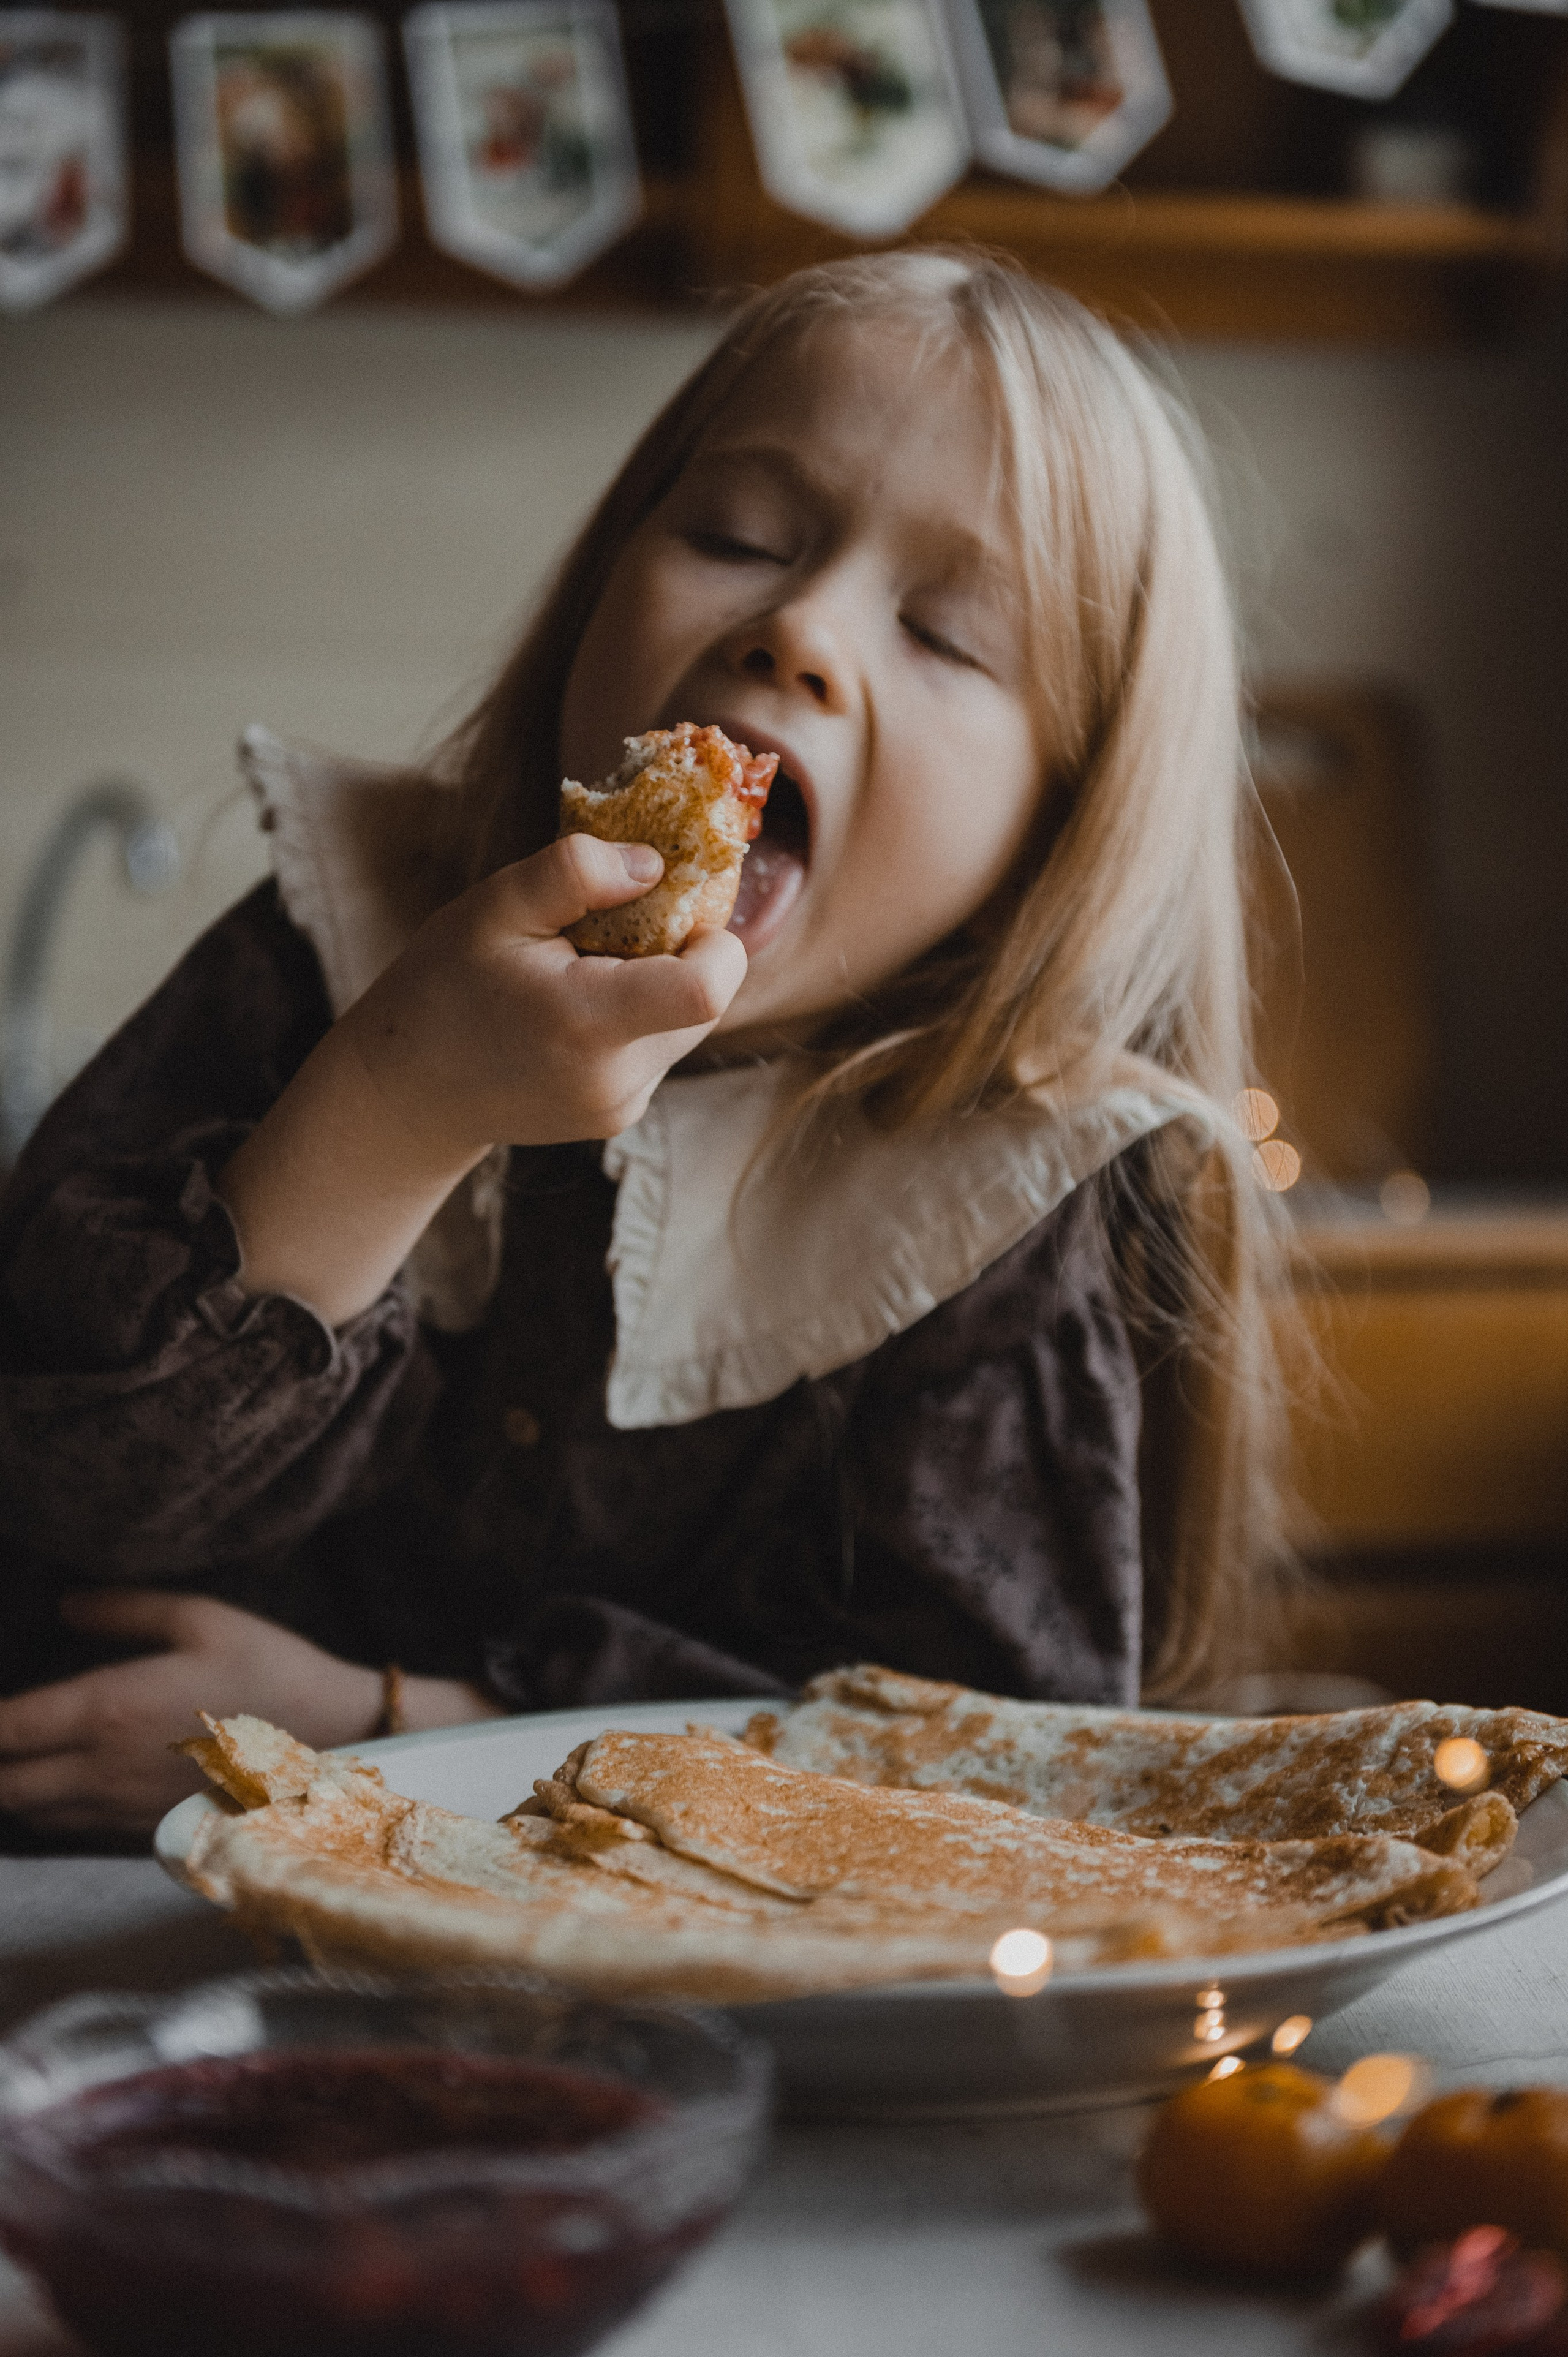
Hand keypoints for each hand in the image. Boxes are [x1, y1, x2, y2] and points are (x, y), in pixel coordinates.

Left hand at [0, 1592, 496, 1836]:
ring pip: (28, 1812)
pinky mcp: (143, 1830)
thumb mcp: (203, 1619)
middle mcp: (103, 1770)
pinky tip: (60, 1775)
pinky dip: (45, 1805)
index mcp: (109, 1710)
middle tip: (0, 1729)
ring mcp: (121, 1809)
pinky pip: (69, 1826)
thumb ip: (125, 1611)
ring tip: (18, 1750)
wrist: (332, 1745)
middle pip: (1, 1786)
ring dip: (10, 1784)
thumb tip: (66, 1605)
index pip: (2, 1730)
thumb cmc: (270, 1672)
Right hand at [343, 832, 748, 1165]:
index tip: (671, 911)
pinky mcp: (617, 1117)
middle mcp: (616, 1079)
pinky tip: (573, 1013)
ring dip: (655, 988)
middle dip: (676, 955)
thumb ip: (573, 873)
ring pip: (685, 1026)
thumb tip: (653, 864)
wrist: (408, 1089)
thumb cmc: (444, 986)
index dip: (715, 940)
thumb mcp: (494, 906)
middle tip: (605, 934)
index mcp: (587, 1022)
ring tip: (580, 974)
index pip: (710, 988)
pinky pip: (657, 1052)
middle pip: (707, 1002)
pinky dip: (634, 1020)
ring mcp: (620, 1107)